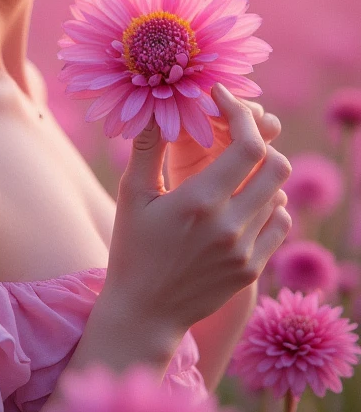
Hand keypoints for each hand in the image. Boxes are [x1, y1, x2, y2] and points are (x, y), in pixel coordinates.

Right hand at [101, 83, 291, 336]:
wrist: (145, 311)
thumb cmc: (132, 248)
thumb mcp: (132, 195)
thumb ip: (147, 149)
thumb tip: (156, 109)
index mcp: (199, 202)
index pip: (248, 146)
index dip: (242, 114)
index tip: (223, 100)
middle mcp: (229, 226)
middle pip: (276, 166)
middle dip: (260, 141)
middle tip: (235, 135)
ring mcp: (245, 251)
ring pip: (279, 194)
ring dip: (261, 175)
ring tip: (233, 172)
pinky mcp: (252, 269)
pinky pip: (279, 223)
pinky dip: (268, 205)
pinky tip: (242, 203)